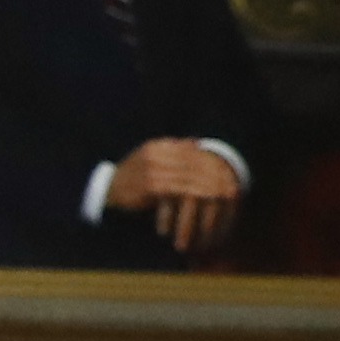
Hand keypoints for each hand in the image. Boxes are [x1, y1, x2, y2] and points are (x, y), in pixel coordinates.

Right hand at [104, 139, 242, 253]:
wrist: (106, 191)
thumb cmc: (131, 178)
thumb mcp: (151, 159)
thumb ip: (172, 150)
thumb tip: (196, 142)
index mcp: (158, 145)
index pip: (191, 149)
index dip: (211, 159)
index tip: (229, 170)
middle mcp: (156, 153)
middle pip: (194, 160)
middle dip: (216, 172)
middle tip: (233, 181)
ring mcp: (153, 168)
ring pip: (190, 174)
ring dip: (211, 183)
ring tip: (227, 191)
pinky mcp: (151, 184)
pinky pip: (180, 188)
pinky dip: (197, 192)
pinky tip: (209, 198)